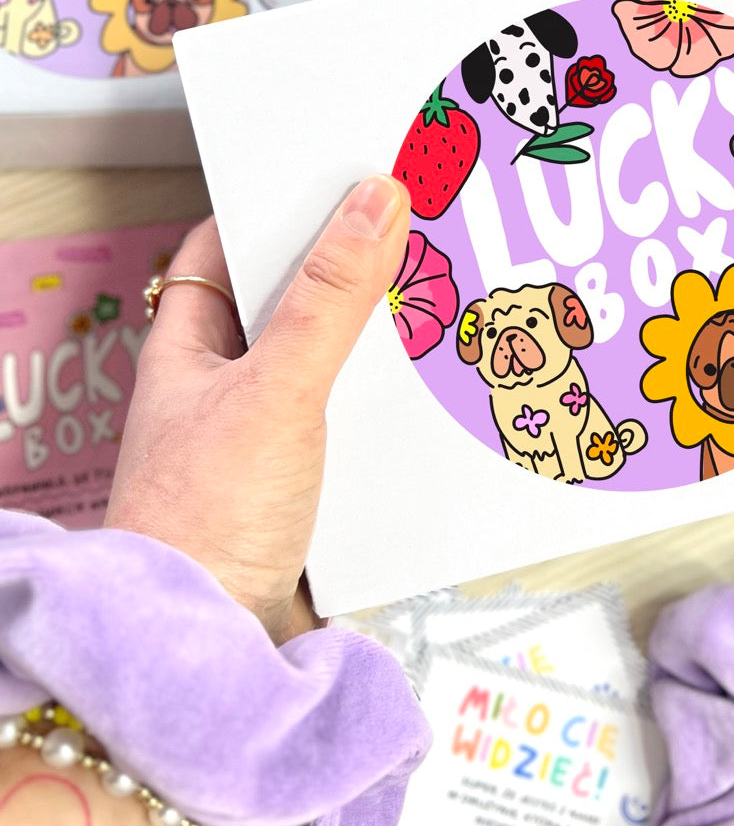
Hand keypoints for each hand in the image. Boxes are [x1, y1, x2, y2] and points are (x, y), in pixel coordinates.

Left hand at [105, 175, 409, 642]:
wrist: (214, 650)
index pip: (223, 248)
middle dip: (354, 271)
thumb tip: (375, 199)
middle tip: (420, 230)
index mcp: (191, 348)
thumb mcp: (274, 388)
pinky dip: (397, 407)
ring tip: (449, 301)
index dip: (275, 206)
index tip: (338, 174)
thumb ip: (329, 298)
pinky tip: (442, 394)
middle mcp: (229, 385)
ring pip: (338, 366)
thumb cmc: (206, 518)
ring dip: (385, 344)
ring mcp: (272, 435)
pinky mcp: (313, 482)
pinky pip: (362, 423)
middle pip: (294, 303)